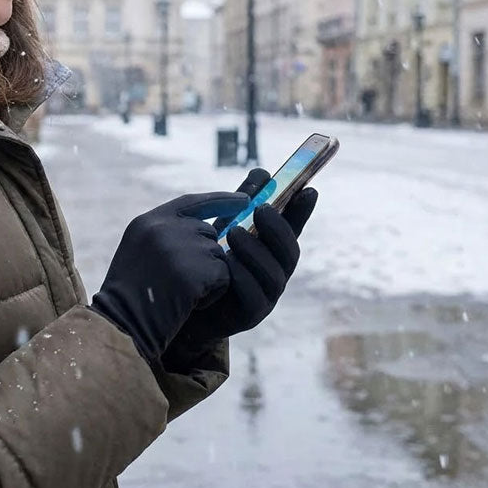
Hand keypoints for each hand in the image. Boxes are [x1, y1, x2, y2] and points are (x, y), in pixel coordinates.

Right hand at [90, 191, 249, 363]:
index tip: (244, 201)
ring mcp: (179, 248)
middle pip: (208, 233)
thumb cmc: (129, 297)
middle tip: (178, 283)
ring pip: (218, 255)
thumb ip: (166, 235)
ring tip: (179, 293)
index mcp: (147, 222)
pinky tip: (188, 303)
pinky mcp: (195, 271)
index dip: (220, 201)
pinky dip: (213, 293)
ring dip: (208, 277)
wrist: (122, 328)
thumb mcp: (138, 252)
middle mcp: (163, 228)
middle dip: (204, 257)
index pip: (191, 202)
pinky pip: (223, 276)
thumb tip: (207, 229)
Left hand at [162, 170, 316, 368]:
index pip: (293, 228)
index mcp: (269, 249)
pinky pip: (255, 297)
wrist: (177, 303)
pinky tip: (225, 263)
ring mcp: (265, 296)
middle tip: (261, 209)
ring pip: (275, 274)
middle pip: (290, 252)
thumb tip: (262, 172)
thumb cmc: (203, 261)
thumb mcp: (221, 227)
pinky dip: (242, 276)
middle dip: (279, 229)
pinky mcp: (250, 315)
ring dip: (256, 250)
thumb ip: (241, 202)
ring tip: (234, 232)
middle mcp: (274, 272)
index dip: (302, 211)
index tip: (309, 190)